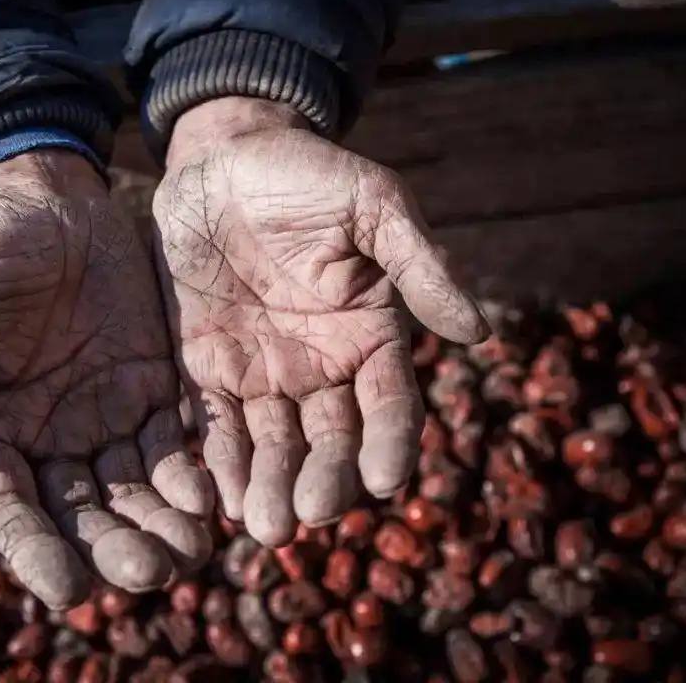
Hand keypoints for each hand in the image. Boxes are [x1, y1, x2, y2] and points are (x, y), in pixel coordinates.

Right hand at [0, 150, 212, 607]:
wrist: (50, 198)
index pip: (9, 508)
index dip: (34, 550)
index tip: (67, 590)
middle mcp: (49, 439)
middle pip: (82, 515)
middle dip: (113, 549)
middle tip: (149, 575)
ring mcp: (105, 419)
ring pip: (134, 491)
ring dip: (161, 527)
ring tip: (192, 553)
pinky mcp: (151, 391)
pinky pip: (174, 445)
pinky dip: (191, 475)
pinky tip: (212, 497)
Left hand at [153, 98, 487, 545]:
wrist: (227, 159)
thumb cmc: (310, 176)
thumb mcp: (372, 205)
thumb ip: (418, 263)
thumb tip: (477, 330)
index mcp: (370, 336)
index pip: (390, 405)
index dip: (391, 443)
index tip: (386, 481)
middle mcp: (321, 368)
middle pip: (330, 441)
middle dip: (321, 481)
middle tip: (307, 516)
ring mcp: (264, 373)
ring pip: (272, 444)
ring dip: (268, 486)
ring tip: (263, 526)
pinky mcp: (208, 366)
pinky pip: (214, 422)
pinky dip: (217, 459)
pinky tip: (215, 495)